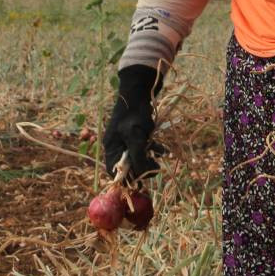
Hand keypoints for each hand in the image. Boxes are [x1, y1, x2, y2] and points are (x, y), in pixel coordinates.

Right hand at [103, 65, 165, 179]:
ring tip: (158, 162)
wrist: (139, 91)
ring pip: (137, 157)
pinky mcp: (136, 134)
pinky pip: (143, 147)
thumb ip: (138, 156)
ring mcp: (126, 139)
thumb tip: (141, 175)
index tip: (139, 184)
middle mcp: (117, 145)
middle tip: (154, 169)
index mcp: (111, 147)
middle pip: (127, 165)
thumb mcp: (136, 137)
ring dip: (148, 160)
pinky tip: (163, 151)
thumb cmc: (135, 113)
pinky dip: (152, 150)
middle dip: (141, 169)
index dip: (126, 179)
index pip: (114, 171)